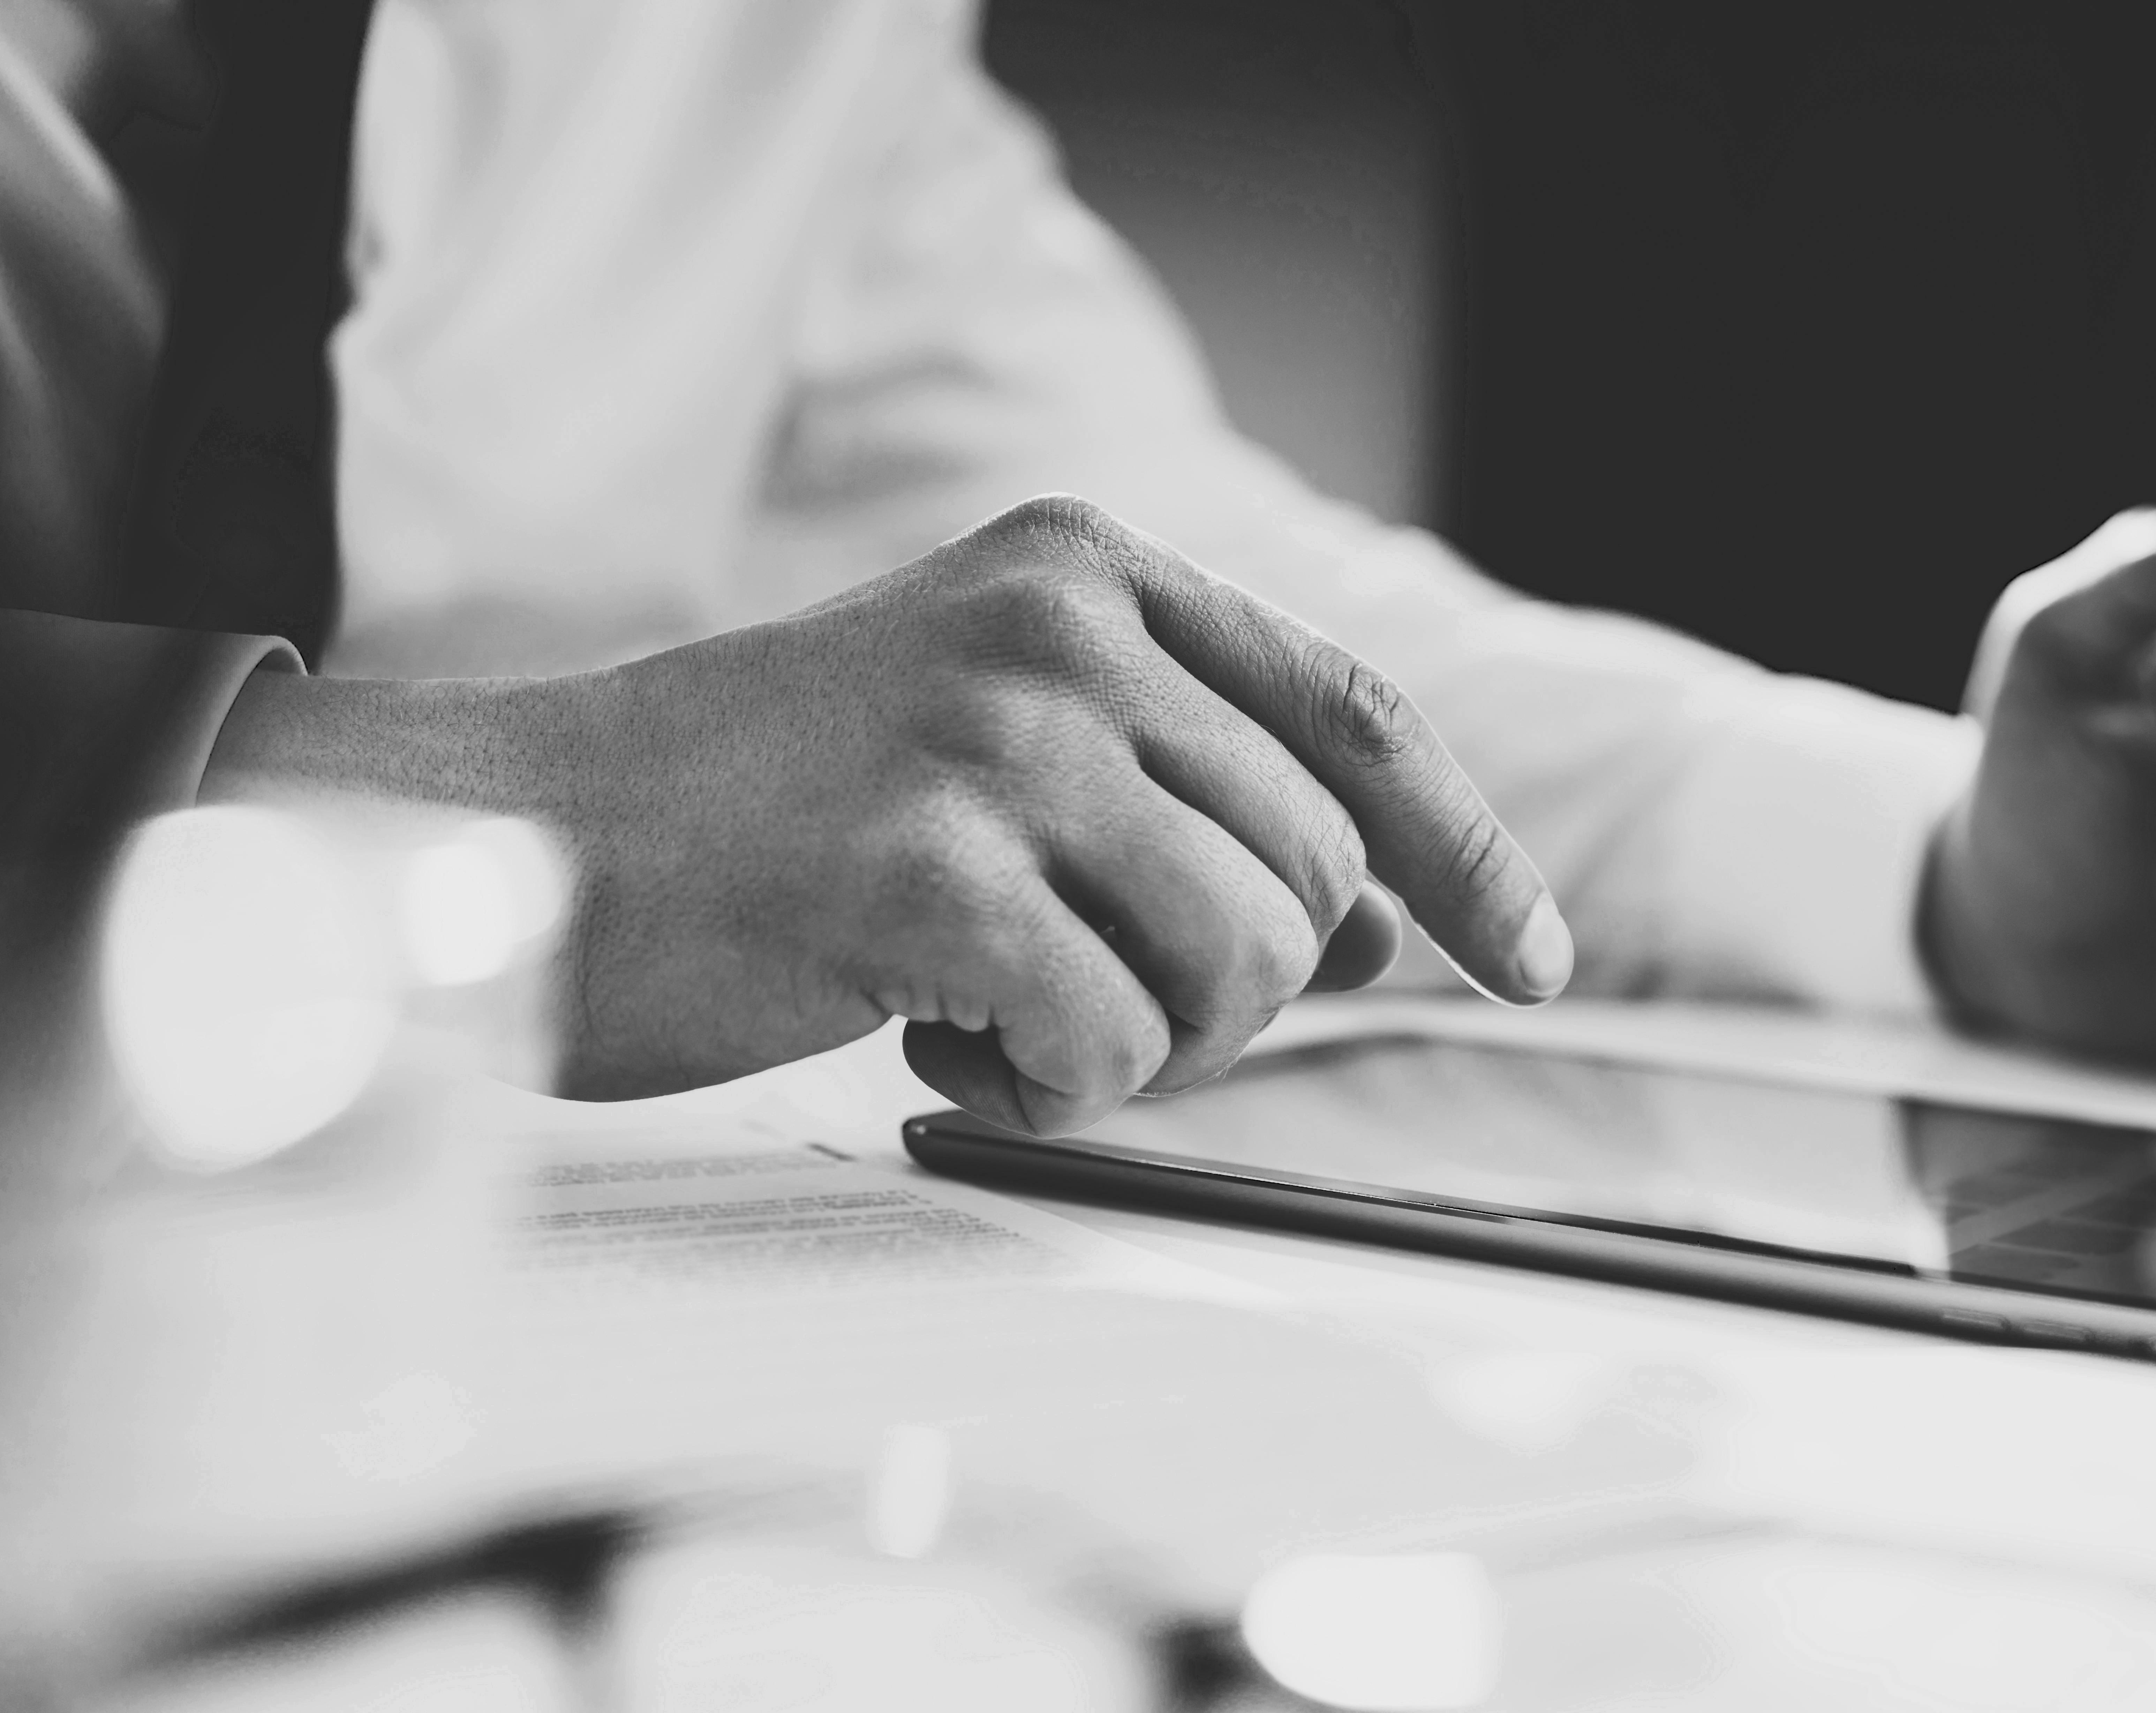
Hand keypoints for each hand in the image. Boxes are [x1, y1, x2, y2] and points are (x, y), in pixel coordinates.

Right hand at [211, 497, 1571, 1130]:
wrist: (535, 840)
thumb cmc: (772, 814)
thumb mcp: (1000, 748)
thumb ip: (1194, 804)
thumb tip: (1378, 924)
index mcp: (1085, 569)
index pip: (1353, 714)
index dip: (1464, 848)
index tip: (1528, 956)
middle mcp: (1058, 628)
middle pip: (1305, 871)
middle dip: (1235, 989)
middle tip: (1091, 1003)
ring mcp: (994, 738)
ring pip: (1238, 966)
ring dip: (1143, 1043)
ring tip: (1003, 1011)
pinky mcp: (929, 869)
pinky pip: (1110, 1044)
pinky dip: (1048, 1088)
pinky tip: (935, 1041)